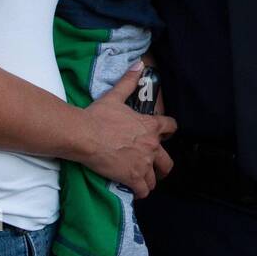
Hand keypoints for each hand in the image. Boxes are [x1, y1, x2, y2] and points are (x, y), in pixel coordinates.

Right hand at [82, 65, 175, 197]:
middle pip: (168, 162)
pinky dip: (140, 191)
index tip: (165, 134)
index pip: (171, 127)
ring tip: (143, 180)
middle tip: (155, 167)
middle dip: (163, 166)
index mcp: (150, 126)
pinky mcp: (133, 177)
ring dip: (150, 179)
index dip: (169, 130)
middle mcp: (151, 146)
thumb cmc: (99, 116)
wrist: (85, 135)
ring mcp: (143, 164)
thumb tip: (139, 64)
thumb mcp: (115, 96)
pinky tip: (135, 190)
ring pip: (155, 178)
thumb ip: (129, 81)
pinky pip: (143, 190)